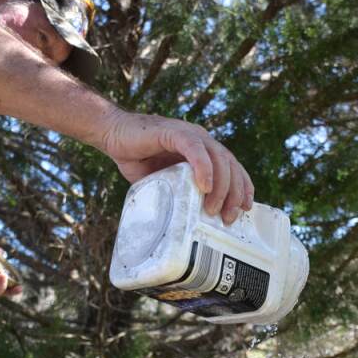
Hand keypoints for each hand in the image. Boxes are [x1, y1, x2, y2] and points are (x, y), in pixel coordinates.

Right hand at [100, 110, 254, 224]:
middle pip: (230, 165)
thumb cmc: (138, 159)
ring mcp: (189, 134)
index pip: (233, 167)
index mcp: (203, 150)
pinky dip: (203, 167)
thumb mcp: (164, 182)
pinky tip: (205, 185)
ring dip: (221, 185)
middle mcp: (201, 140)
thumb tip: (188, 226)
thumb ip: (179, 194)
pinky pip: (195, 148)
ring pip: (218, 157)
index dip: (243, 187)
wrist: (112, 134)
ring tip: (213, 208)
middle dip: (234, 193)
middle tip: (228, 217)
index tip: (245, 209)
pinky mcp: (173, 132)